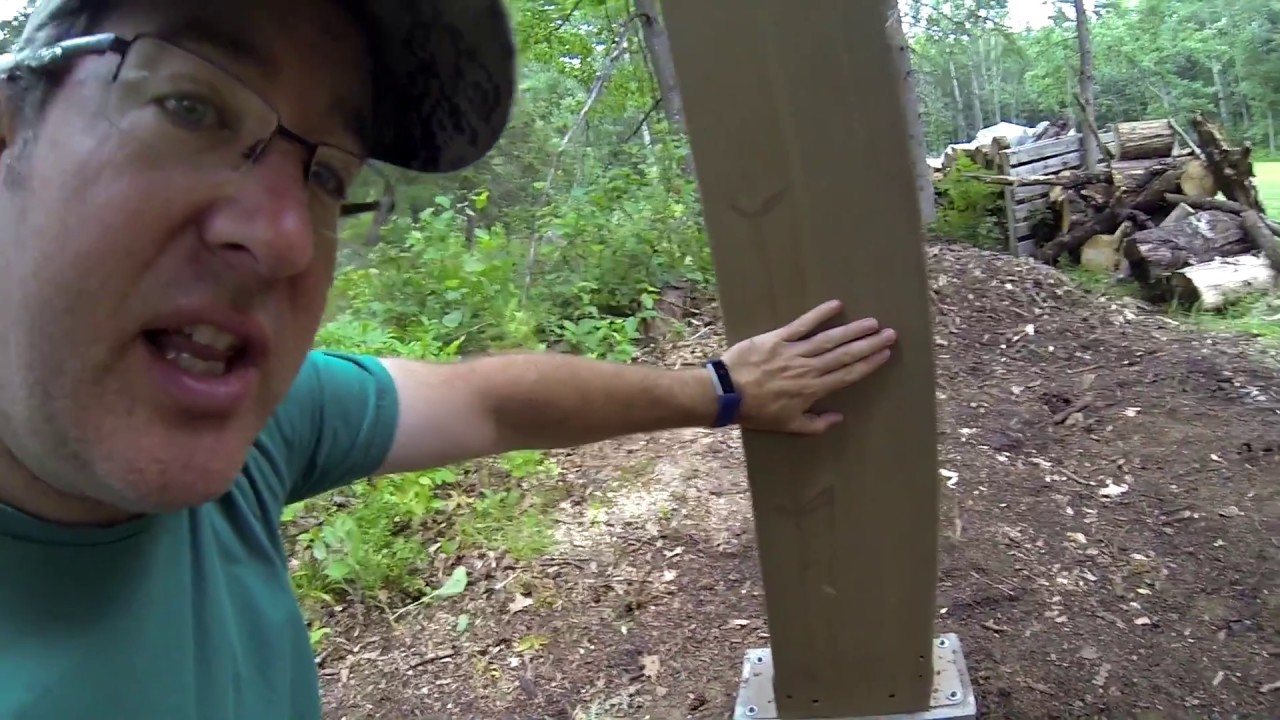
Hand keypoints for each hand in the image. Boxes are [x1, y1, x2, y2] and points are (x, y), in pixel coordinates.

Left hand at [721, 299, 896, 434]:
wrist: (727, 394)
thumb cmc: (756, 411)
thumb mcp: (787, 425)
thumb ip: (815, 424)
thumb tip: (839, 419)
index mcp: (813, 389)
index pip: (848, 374)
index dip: (869, 364)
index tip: (885, 354)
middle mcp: (809, 368)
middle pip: (845, 354)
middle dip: (869, 344)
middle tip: (889, 334)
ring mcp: (794, 351)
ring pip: (830, 339)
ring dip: (852, 330)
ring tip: (872, 322)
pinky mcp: (778, 338)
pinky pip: (802, 324)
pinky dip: (820, 314)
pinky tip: (836, 305)